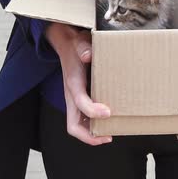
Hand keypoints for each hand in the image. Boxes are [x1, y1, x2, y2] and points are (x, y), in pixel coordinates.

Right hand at [45, 22, 111, 145]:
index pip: (80, 103)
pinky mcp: (79, 100)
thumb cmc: (76, 46)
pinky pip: (84, 120)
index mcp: (72, 84)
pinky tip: (108, 123)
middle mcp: (71, 96)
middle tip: (108, 136)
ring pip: (78, 125)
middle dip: (89, 136)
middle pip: (73, 125)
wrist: (67, 45)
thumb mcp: (79, 43)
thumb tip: (88, 55)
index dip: (93, 111)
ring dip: (92, 134)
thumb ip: (84, 48)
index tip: (109, 112)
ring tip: (111, 133)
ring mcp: (74, 100)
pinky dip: (94, 125)